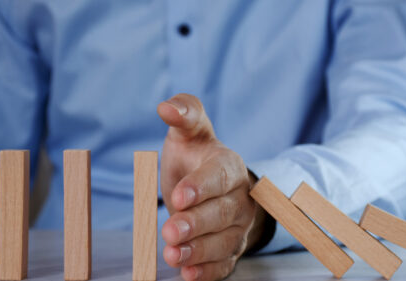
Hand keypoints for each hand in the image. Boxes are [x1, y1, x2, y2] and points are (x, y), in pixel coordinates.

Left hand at [157, 94, 267, 280]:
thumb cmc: (197, 156)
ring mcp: (238, 226)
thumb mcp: (190, 132)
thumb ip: (184, 113)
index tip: (178, 196)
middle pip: (222, 213)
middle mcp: (240, 197)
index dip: (201, 187)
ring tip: (173, 256)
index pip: (220, 177)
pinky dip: (208, 271)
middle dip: (196, 224)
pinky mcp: (231, 248)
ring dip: (199, 251)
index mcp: (229, 166)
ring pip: (224, 242)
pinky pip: (224, 263)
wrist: (216, 184)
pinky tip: (188, 275)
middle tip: (170, 231)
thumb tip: (165, 106)